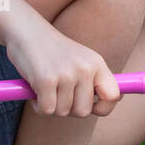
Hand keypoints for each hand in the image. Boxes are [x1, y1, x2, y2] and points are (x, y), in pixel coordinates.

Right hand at [6, 19, 121, 117]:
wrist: (27, 31)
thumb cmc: (54, 52)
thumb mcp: (82, 60)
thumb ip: (96, 79)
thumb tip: (117, 99)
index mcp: (97, 64)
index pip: (113, 96)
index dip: (104, 108)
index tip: (92, 107)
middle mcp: (85, 69)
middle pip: (84, 111)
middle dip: (69, 109)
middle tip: (58, 96)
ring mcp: (67, 74)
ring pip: (63, 112)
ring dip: (51, 106)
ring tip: (46, 89)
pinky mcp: (46, 80)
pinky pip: (47, 110)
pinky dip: (38, 106)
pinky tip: (36, 91)